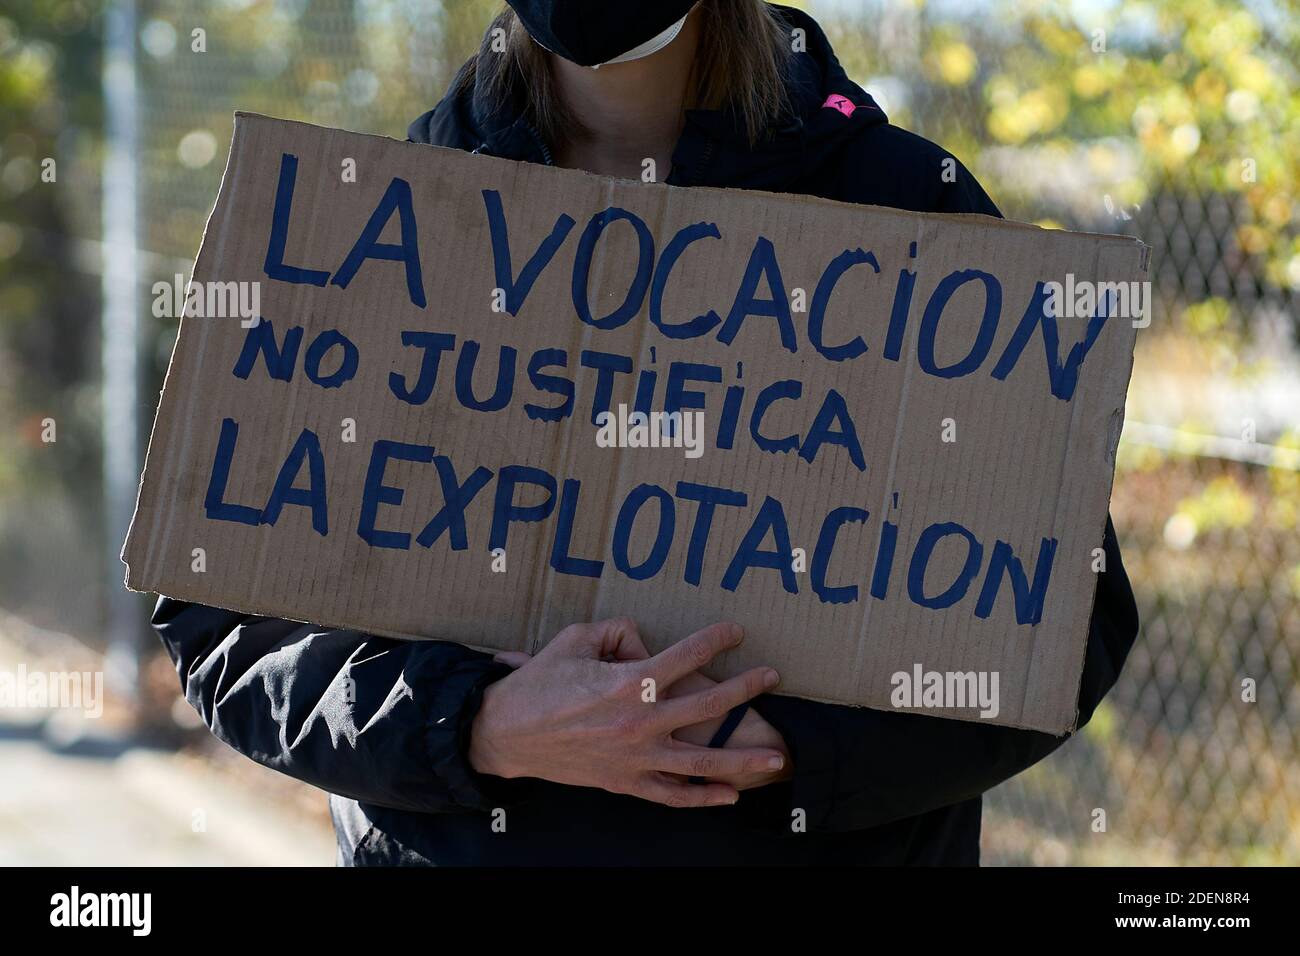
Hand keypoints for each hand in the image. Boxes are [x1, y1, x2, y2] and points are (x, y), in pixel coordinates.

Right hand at [469, 618, 785, 806]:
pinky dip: (702, 798)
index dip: (717, 640)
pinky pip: (672, 796)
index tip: (736, 632)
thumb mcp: (576, 639)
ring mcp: (636, 757)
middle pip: (707, 704)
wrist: (507, 733)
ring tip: (775, 755)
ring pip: (702, 761)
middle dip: (745, 688)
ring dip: (742, 758)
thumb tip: (644, 641)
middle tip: (771, 676)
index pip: (688, 655)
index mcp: (630, 682)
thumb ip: (617, 631)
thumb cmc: (540, 682)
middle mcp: (640, 721)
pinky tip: (729, 795)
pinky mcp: (625, 782)